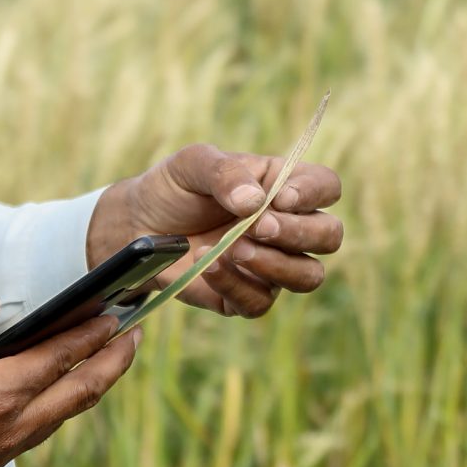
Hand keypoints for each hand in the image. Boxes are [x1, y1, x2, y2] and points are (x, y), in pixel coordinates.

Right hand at [0, 280, 141, 466]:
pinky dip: (53, 408)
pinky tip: (48, 393)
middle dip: (113, 362)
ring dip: (86, 387)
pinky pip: (32, 434)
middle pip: (78, 394)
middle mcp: (6, 430)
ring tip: (101, 361)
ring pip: (58, 418)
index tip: (120, 311)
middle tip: (134, 337)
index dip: (95, 331)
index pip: (61, 356)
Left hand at [86, 143, 344, 318]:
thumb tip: (254, 201)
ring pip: (309, 276)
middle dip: (300, 233)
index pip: (326, 186)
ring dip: (277, 265)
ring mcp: (271, 264)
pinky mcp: (247, 295)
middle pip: (329, 235)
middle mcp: (287, 226)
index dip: (314, 193)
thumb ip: (226, 173)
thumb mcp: (193, 164)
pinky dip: (237, 285)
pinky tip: (209, 266)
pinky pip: (262, 302)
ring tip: (234, 248)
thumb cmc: (174, 187)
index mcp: (283, 185)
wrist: (137, 225)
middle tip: (256, 226)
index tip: (279, 197)